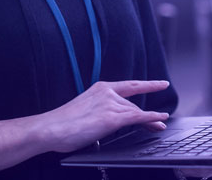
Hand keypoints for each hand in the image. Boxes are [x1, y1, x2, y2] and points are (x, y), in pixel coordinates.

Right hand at [37, 80, 170, 153]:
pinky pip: (137, 118)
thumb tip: (108, 121)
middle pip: (134, 105)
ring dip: (151, 121)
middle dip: (148, 114)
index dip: (147, 85)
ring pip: (136, 113)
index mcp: (100, 88)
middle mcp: (107, 93)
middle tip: (160, 120)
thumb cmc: (62, 123)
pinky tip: (160, 120)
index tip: (160, 84)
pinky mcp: (112, 118)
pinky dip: (151, 119)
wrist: (50, 128)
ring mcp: (110, 105)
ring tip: (159, 127)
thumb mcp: (85, 110)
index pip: (129, 86)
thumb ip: (100, 111)